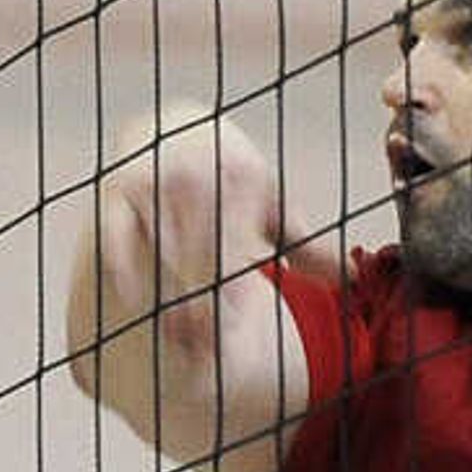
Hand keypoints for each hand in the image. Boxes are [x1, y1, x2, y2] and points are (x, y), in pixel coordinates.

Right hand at [93, 114, 288, 361]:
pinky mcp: (119, 187)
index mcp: (242, 176)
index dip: (228, 292)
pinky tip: (138, 302)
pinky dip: (127, 272)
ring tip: (176, 336)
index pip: (236, 247)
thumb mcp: (271, 204)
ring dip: (167, 298)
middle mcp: (197, 173)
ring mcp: (155, 180)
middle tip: (199, 344)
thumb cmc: (232, 178)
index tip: (228, 325)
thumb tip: (353, 279)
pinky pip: (119, 239)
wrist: (177, 128)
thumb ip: (307, 245)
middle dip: (199, 305)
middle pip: (198, 256)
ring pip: (162, 253)